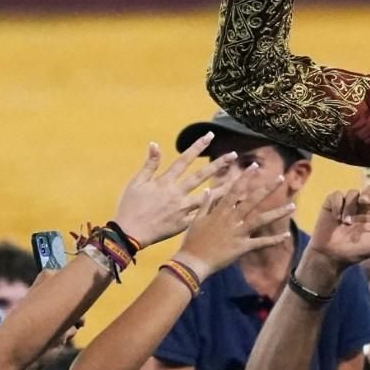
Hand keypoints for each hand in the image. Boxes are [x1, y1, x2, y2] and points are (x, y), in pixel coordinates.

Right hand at [112, 135, 236, 246]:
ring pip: (208, 197)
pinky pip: (202, 215)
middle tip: (233, 154)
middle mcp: (176, 194)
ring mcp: (182, 209)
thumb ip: (149, 164)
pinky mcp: (184, 224)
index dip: (197, 146)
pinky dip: (215, 210)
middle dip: (218, 164)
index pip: (184, 159)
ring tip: (240, 181)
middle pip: (201, 176)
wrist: (129, 234)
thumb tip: (155, 144)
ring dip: (224, 187)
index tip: (210, 135)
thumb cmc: (129, 207)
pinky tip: (228, 205)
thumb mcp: (136, 183)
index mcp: (165, 182)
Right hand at [175, 166, 296, 278]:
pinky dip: (273, 240)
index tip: (255, 166)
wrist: (192, 262)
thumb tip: (208, 190)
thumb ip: (205, 204)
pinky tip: (286, 236)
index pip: (235, 189)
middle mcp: (232, 219)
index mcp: (221, 211)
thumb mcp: (196, 219)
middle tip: (280, 178)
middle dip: (267, 189)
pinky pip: (260, 243)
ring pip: (261, 220)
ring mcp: (238, 233)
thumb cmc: (192, 241)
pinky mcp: (242, 247)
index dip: (246, 177)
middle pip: (252, 201)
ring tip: (293, 206)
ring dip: (277, 213)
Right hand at [308, 179, 369, 267]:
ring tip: (345, 222)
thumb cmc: (356, 252)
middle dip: (369, 193)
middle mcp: (364, 207)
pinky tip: (335, 217)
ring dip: (350, 207)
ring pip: (353, 192)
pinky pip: (338, 195)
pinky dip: (337, 205)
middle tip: (364, 202)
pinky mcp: (333, 203)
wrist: (331, 256)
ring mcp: (349, 204)